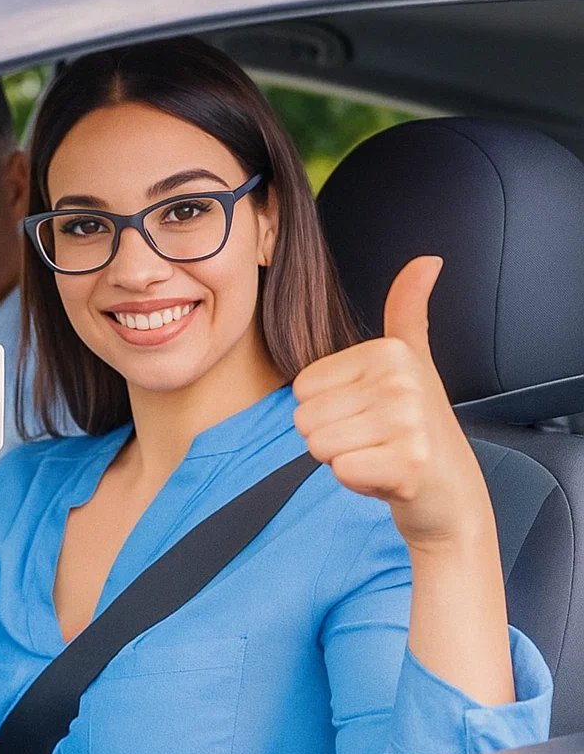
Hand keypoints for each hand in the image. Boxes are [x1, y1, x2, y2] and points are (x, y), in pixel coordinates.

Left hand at [292, 255, 492, 551]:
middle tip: (374, 440)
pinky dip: (357, 483)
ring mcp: (407, 422)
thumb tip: (426, 260)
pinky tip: (386, 478)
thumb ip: (408, 310)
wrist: (451, 494)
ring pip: (318, 445)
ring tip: (380, 455)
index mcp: (389, 351)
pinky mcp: (407, 464)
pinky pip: (341, 471)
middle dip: (332, 438)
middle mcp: (401, 379)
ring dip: (343, 459)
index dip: (328, 409)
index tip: (369, 415)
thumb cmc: (417, 426)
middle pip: (305, 417)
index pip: (302, 388)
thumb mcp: (412, 360)